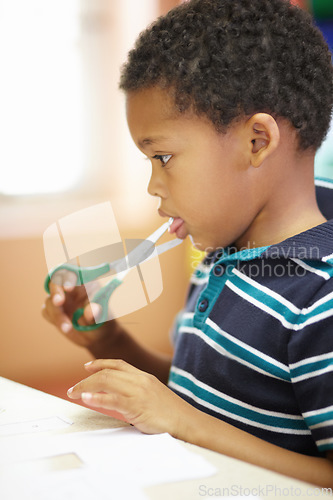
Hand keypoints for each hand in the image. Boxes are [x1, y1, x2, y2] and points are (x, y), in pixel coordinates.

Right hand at [42, 270, 111, 347]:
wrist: (96, 336)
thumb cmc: (103, 320)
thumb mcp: (103, 317)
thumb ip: (97, 313)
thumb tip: (90, 312)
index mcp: (85, 281)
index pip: (74, 270)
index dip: (69, 275)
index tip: (69, 288)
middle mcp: (71, 287)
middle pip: (56, 280)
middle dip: (56, 291)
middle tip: (59, 302)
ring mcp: (61, 298)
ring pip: (50, 299)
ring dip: (57, 314)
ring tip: (68, 328)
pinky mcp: (53, 310)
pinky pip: (46, 311)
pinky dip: (54, 320)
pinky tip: (66, 328)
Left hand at [67, 359, 191, 435]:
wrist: (187, 422)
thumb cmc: (170, 413)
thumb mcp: (153, 395)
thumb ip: (137, 391)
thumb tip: (119, 396)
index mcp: (144, 376)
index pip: (118, 363)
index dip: (100, 364)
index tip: (87, 367)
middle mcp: (140, 380)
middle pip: (107, 372)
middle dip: (87, 379)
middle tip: (73, 389)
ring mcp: (138, 392)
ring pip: (107, 381)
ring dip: (86, 387)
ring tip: (74, 393)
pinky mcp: (137, 406)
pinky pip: (113, 400)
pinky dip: (97, 398)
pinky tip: (87, 400)